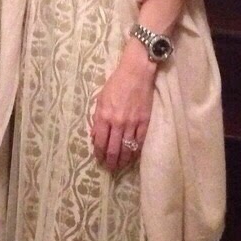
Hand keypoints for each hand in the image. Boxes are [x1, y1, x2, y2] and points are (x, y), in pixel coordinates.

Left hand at [90, 43, 155, 171]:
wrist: (137, 73)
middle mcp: (117, 123)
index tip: (99, 159)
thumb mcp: (100, 99)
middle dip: (111, 162)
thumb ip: (97, 119)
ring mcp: (132, 124)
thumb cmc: (116, 83)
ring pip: (127, 149)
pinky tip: (132, 156)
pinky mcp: (144, 122)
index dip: (99, 154)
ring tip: (120, 165)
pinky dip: (135, 151)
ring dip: (123, 160)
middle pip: (113, 149)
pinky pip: (139, 142)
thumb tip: (95, 136)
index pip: (100, 142)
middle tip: (110, 168)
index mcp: (104, 116)